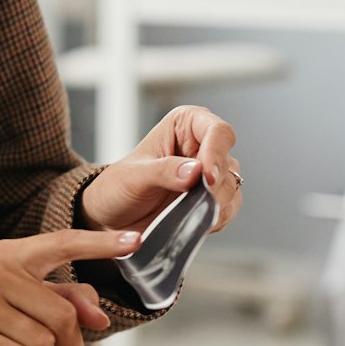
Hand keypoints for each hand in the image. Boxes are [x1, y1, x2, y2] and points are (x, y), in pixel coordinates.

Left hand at [79, 104, 242, 233]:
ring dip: (215, 204)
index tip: (206, 177)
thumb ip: (163, 171)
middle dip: (215, 185)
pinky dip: (214, 218)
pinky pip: (228, 209)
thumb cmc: (118, 186)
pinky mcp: (214, 199)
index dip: (216, 153)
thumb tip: (195, 171)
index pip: (218, 131)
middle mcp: (203, 146)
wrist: (112, 217)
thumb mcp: (133, 176)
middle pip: (228, 162)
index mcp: (185, 125)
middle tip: (196, 201)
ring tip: (187, 213)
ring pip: (232, 187)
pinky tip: (193, 220)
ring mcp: (211, 174)